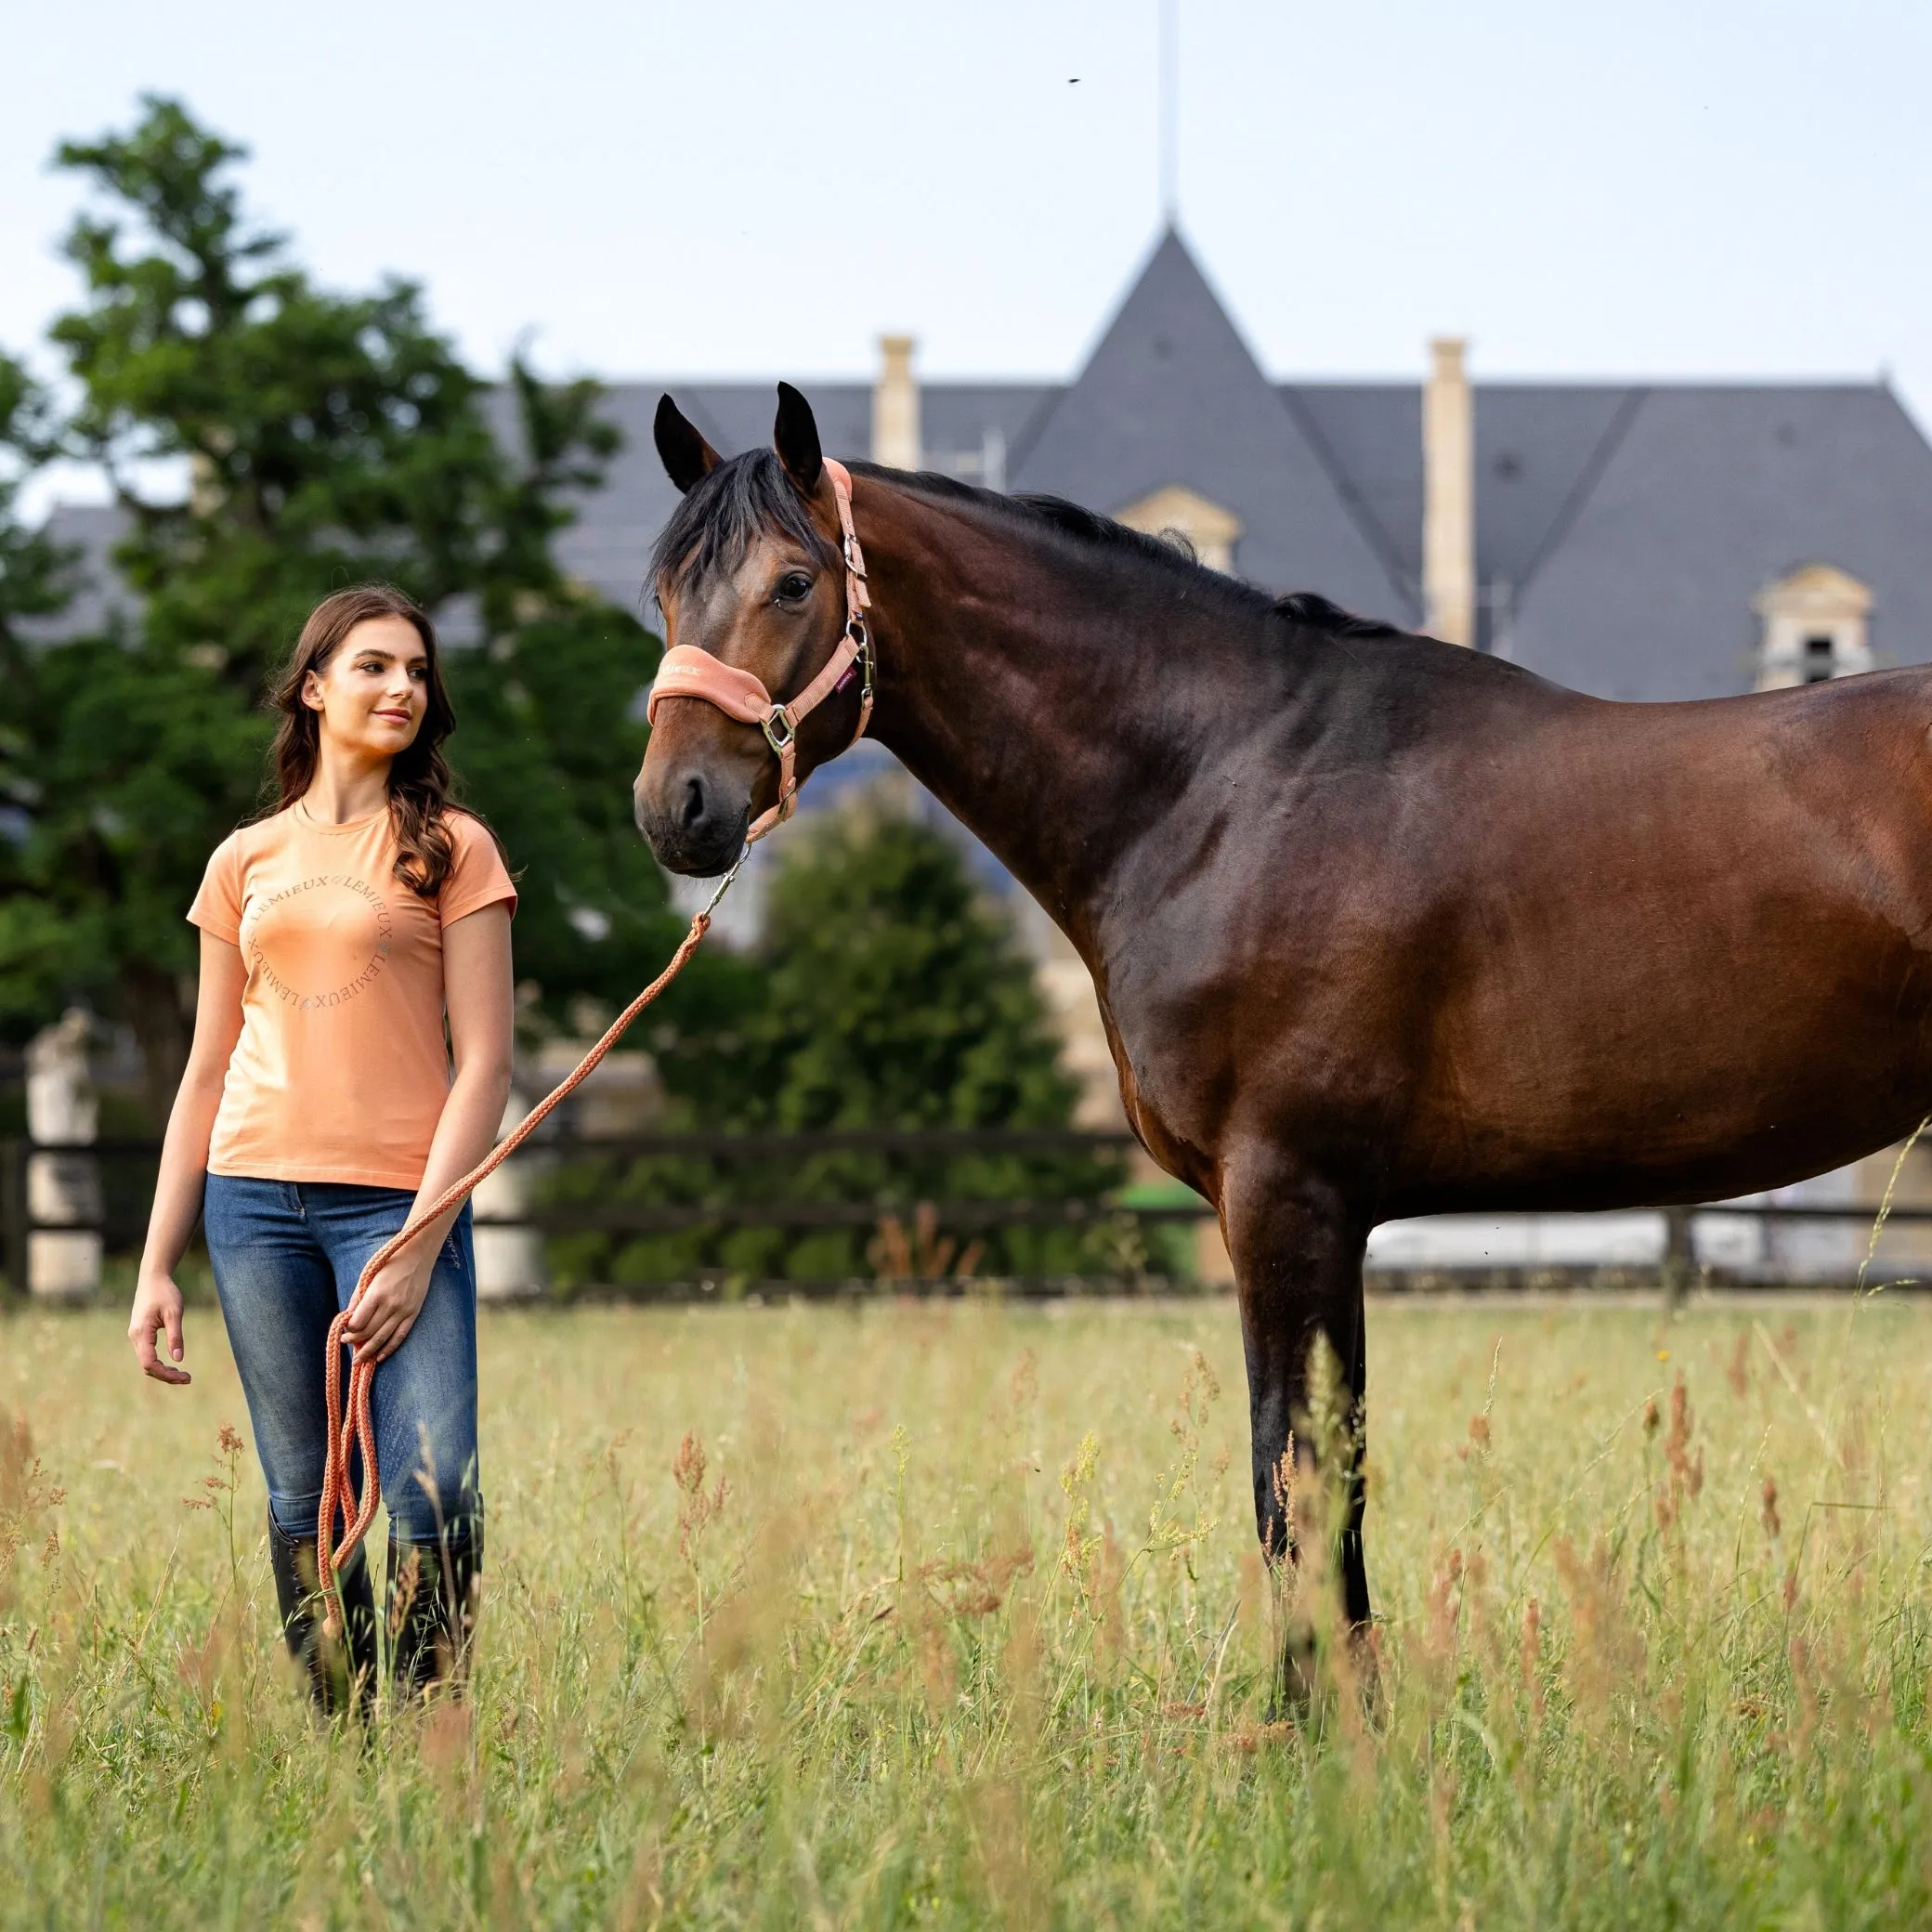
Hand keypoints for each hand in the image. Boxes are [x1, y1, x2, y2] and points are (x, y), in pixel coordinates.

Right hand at [129, 1272, 190, 1385]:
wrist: (153, 1278)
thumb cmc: (165, 1292)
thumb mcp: (174, 1313)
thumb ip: (176, 1336)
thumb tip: (178, 1359)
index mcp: (141, 1333)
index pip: (149, 1363)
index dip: (165, 1373)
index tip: (184, 1376)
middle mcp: (135, 1337)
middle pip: (147, 1366)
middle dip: (166, 1375)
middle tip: (188, 1378)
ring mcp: (136, 1336)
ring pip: (147, 1361)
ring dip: (163, 1370)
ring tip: (183, 1375)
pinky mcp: (141, 1333)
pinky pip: (148, 1354)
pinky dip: (159, 1362)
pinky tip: (173, 1365)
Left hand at [341, 1243, 434, 1365]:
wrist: (418, 1255)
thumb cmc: (390, 1263)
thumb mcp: (368, 1277)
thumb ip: (357, 1298)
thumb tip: (348, 1317)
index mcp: (377, 1294)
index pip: (358, 1322)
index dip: (348, 1330)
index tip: (343, 1330)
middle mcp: (391, 1305)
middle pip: (368, 1332)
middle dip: (354, 1341)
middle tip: (346, 1343)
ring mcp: (404, 1311)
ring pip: (383, 1338)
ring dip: (368, 1351)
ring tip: (358, 1360)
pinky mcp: (413, 1314)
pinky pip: (400, 1336)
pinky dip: (389, 1349)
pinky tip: (380, 1357)